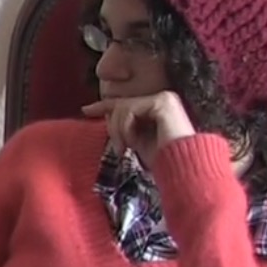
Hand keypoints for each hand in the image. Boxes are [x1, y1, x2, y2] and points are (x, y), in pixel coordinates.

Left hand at [81, 91, 196, 163]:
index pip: (125, 103)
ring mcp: (164, 98)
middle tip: (119, 148)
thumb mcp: (135, 140)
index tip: (85, 110)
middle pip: (121, 105)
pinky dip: (126, 128)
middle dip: (113, 127)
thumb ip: (123, 127)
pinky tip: (134, 142)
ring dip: (118, 131)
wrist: (180, 168)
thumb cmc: (160, 160)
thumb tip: (103, 115)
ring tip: (126, 148)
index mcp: (157, 107)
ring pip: (123, 107)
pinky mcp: (163, 102)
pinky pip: (130, 110)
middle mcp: (162, 98)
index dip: (103, 106)